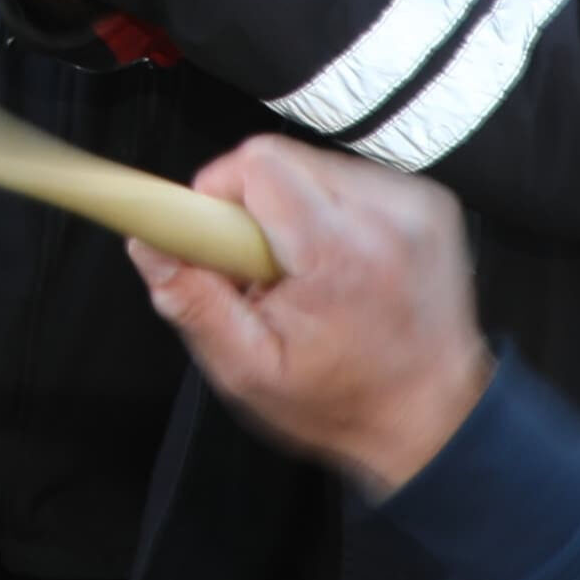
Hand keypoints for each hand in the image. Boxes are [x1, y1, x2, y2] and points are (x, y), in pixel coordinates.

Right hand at [131, 139, 495, 500]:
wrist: (432, 420)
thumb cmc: (344, 402)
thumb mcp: (248, 369)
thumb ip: (190, 301)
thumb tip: (147, 243)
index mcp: (342, 256)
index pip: (258, 165)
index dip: (219, 192)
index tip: (215, 237)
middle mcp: (389, 218)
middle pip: (283, 158)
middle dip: (254, 206)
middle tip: (262, 270)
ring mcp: (416, 205)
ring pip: (313, 164)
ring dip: (291, 207)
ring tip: (302, 272)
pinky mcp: (428, 202)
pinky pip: (349, 177)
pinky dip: (327, 209)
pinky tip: (335, 262)